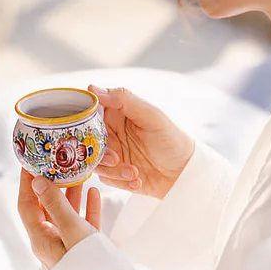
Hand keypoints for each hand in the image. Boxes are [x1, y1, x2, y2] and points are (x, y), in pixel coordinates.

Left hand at [17, 169, 100, 269]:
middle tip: (57, 162)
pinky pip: (84, 223)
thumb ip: (56, 205)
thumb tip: (37, 181)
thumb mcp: (72, 230)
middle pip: (46, 207)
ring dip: (71, 193)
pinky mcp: (86, 249)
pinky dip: (88, 207)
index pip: (26, 204)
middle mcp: (51, 241)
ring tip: (79, 172)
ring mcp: (68, 246)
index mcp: (40, 238)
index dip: (25, 182)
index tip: (29, 160)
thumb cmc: (88, 264)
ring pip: (67, 213)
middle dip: (52, 183)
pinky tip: (94, 192)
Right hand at [89, 85, 194, 199]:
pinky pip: (106, 179)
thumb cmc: (172, 139)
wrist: (185, 172)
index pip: (90, 113)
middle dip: (100, 153)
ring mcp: (112, 155)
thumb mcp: (152, 116)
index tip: (91, 131)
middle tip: (116, 158)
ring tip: (134, 172)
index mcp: (116, 115)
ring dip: (113, 170)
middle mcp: (111, 134)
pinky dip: (121, 181)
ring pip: (96, 163)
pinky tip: (138, 180)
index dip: (85, 122)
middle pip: (87, 142)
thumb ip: (124, 100)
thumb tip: (94, 88)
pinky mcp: (116, 175)